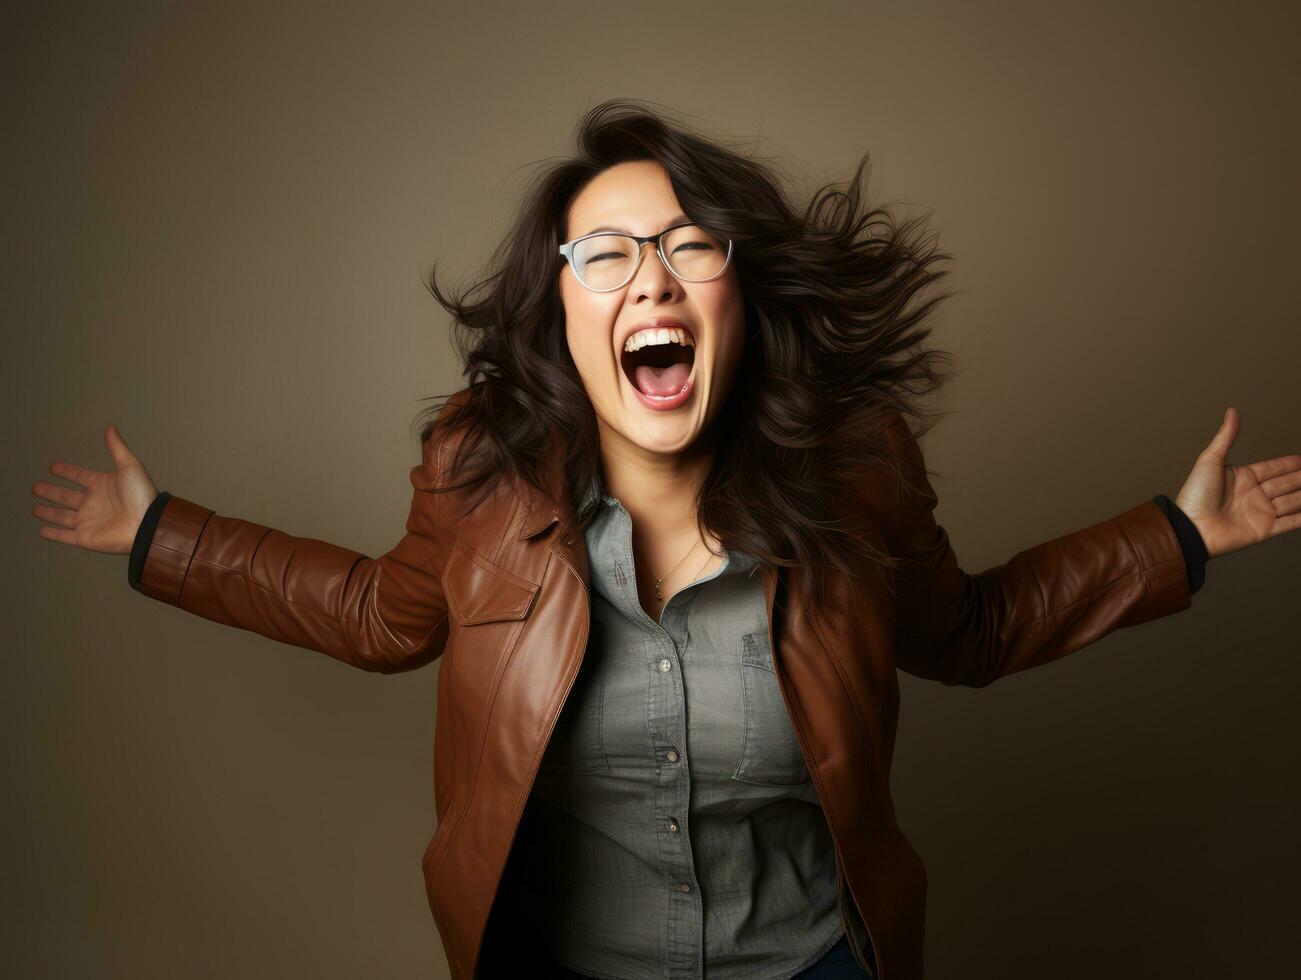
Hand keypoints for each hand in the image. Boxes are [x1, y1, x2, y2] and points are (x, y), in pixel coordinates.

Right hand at [31, 425, 159, 555]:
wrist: (146, 523)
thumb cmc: (141, 495)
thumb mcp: (129, 466)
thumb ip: (117, 448)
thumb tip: (110, 427)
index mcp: (102, 486)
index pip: (79, 476)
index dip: (67, 471)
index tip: (53, 466)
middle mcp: (92, 503)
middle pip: (66, 496)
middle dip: (51, 492)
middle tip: (36, 487)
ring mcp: (87, 521)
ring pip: (61, 516)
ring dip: (49, 513)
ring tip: (35, 509)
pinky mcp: (84, 537)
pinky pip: (64, 536)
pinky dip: (53, 534)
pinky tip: (41, 530)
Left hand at [1173, 407, 1300, 559]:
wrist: (1191, 528)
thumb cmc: (1195, 496)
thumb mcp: (1210, 461)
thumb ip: (1226, 437)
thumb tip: (1232, 412)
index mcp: (1243, 478)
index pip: (1273, 468)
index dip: (1289, 464)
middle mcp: (1254, 494)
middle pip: (1286, 483)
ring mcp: (1260, 513)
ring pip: (1292, 501)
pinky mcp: (1264, 530)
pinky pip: (1290, 523)